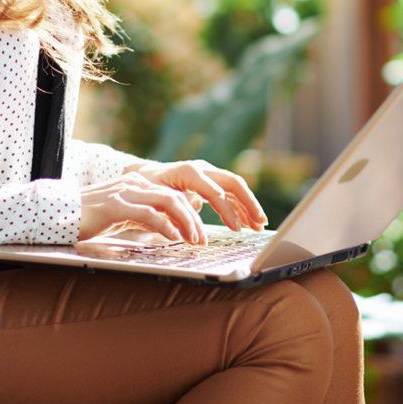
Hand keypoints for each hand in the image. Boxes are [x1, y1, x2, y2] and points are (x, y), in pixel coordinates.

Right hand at [77, 160, 266, 244]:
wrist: (58, 214)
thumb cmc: (96, 218)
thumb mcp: (132, 215)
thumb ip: (157, 215)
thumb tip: (182, 225)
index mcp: (149, 182)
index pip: (191, 188)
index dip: (219, 201)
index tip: (242, 219)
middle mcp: (142, 181)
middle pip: (187, 190)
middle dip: (216, 209)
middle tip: (234, 228)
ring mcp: (129, 190)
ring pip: (170, 200)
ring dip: (189, 222)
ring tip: (198, 240)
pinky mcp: (115, 204)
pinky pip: (148, 213)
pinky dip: (164, 227)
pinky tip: (174, 240)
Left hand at [127, 160, 266, 236]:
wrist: (142, 175)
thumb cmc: (147, 188)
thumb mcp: (157, 200)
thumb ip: (177, 214)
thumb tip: (194, 234)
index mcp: (189, 172)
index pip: (216, 192)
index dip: (228, 212)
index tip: (237, 229)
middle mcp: (202, 169)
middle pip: (233, 183)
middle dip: (249, 203)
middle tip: (260, 222)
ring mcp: (206, 173)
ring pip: (234, 186)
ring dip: (248, 205)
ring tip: (259, 225)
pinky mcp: (208, 180)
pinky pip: (228, 192)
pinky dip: (239, 206)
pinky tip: (247, 220)